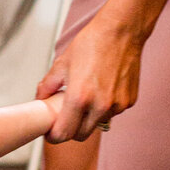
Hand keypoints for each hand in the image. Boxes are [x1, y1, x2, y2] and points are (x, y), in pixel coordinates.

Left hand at [37, 12, 143, 143]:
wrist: (121, 32)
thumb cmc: (91, 44)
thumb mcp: (62, 64)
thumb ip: (47, 86)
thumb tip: (39, 100)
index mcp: (79, 98)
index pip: (64, 134)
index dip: (54, 136)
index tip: (51, 133)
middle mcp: (100, 106)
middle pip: (81, 135)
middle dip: (70, 130)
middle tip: (64, 118)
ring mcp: (117, 106)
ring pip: (97, 124)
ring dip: (89, 118)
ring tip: (85, 97)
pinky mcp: (129, 102)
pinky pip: (112, 113)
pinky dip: (104, 107)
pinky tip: (101, 89)